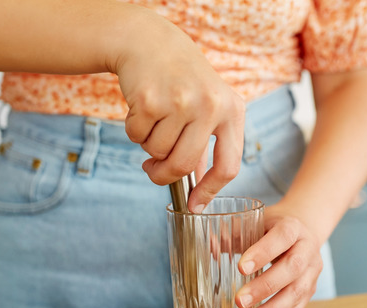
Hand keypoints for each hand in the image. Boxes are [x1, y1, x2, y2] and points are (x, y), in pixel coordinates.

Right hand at [113, 11, 244, 211]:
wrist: (149, 41)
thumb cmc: (181, 80)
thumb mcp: (207, 106)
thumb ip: (206, 146)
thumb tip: (196, 193)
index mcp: (232, 110)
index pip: (229, 166)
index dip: (210, 191)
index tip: (195, 206)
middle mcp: (211, 105)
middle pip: (183, 164)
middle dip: (163, 175)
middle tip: (153, 171)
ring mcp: (181, 101)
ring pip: (157, 152)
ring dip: (148, 146)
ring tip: (153, 120)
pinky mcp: (151, 99)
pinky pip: (136, 136)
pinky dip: (134, 129)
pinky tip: (141, 107)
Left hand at [234, 206, 323, 307]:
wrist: (304, 231)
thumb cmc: (272, 228)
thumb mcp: (255, 223)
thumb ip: (232, 234)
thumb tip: (209, 245)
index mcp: (293, 228)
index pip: (282, 237)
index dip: (263, 252)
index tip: (241, 268)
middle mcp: (307, 250)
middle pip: (291, 270)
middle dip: (265, 288)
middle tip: (239, 301)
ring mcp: (311, 274)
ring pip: (295, 296)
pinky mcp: (309, 293)